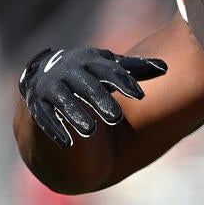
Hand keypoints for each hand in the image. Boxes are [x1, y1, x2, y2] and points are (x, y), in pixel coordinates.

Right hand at [18, 47, 166, 147]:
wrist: (45, 74)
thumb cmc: (88, 74)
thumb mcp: (109, 69)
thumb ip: (135, 70)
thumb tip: (166, 68)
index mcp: (88, 60)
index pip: (108, 70)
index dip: (123, 81)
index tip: (140, 96)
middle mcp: (68, 71)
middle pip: (85, 85)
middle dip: (100, 99)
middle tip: (116, 117)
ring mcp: (51, 87)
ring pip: (63, 100)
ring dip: (75, 115)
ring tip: (90, 131)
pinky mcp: (37, 104)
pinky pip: (44, 116)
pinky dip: (55, 129)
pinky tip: (68, 144)